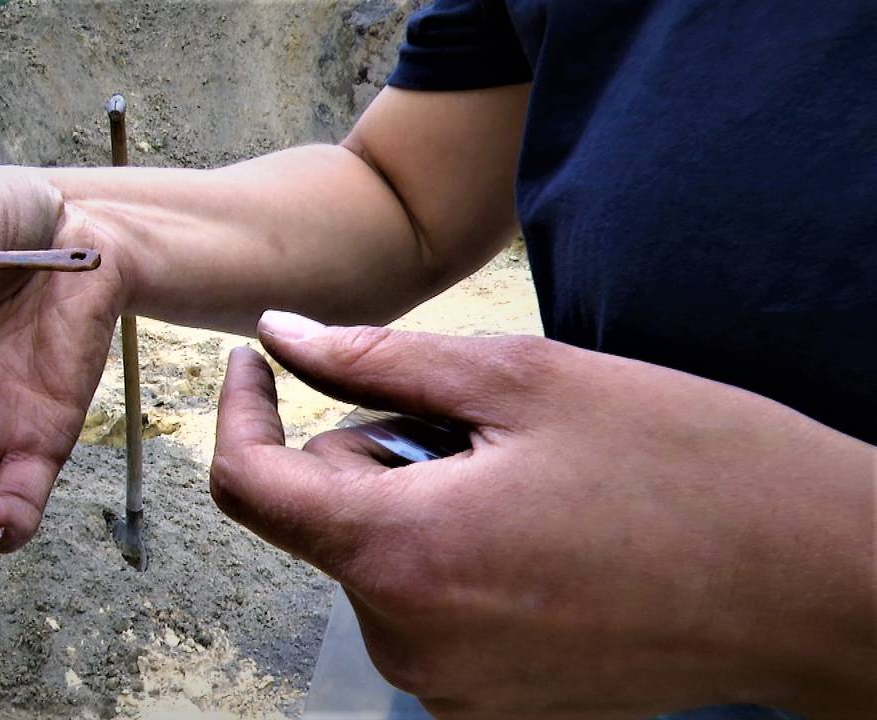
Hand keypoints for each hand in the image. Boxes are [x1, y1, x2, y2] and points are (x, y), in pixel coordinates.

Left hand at [212, 311, 874, 718]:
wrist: (813, 581)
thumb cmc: (683, 465)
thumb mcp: (521, 380)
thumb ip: (375, 359)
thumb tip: (281, 336)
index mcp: (400, 554)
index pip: (248, 485)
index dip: (239, 411)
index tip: (258, 363)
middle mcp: (406, 640)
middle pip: (324, 515)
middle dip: (373, 452)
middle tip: (478, 425)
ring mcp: (448, 686)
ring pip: (374, 556)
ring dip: (417, 501)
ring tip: (525, 479)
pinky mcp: (488, 703)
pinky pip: (422, 604)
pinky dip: (450, 552)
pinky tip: (537, 530)